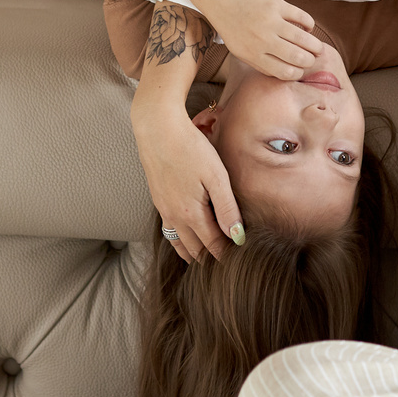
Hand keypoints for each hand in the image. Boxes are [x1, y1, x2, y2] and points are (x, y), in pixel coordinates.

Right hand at [131, 102, 241, 263]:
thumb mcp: (216, 177)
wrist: (157, 128)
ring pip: (179, 243)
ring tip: (206, 261)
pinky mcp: (158, 200)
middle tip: (227, 268)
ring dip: (193, 253)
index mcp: (191, 214)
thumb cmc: (190, 148)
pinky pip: (169, 230)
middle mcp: (174, 217)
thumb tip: (238, 237)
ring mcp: (164, 209)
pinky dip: (180, 241)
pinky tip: (186, 239)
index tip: (240, 264)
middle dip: (210, 259)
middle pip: (195, 249)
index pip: (213, 246)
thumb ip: (227, 209)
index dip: (227, 256)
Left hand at [174, 0, 323, 79]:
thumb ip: (260, 63)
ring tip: (317, 48)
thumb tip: (287, 73)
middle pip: (298, 57)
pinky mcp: (276, 5)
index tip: (301, 69)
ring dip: (316, 45)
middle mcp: (262, 40)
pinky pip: (303, 17)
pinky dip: (309, 24)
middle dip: (310, 61)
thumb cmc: (232, 27)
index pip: (285, 72)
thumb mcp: (239, 52)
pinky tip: (308, 27)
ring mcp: (270, 21)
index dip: (298, 73)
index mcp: (252, 55)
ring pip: (304, 39)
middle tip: (312, 58)